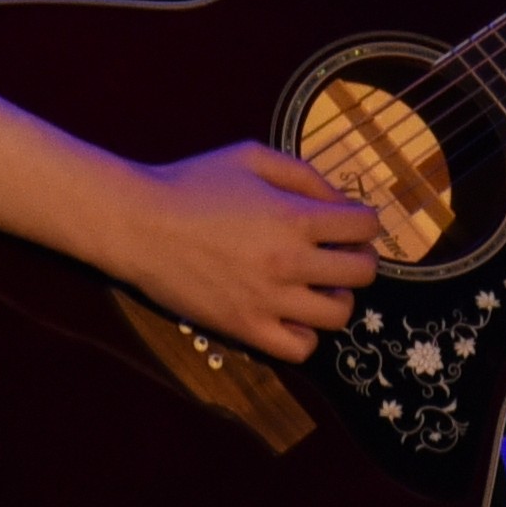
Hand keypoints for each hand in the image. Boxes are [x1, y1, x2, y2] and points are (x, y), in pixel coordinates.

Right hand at [105, 142, 380, 362]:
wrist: (140, 225)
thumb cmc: (193, 184)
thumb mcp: (251, 157)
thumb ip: (303, 175)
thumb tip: (341, 203)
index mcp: (295, 217)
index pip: (366, 227)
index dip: (362, 222)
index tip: (348, 223)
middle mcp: (290, 262)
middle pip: (362, 273)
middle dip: (358, 258)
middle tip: (337, 254)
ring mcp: (269, 301)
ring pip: (339, 314)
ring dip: (336, 297)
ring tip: (316, 286)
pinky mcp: (246, 330)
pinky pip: (301, 348)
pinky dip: (305, 334)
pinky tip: (291, 313)